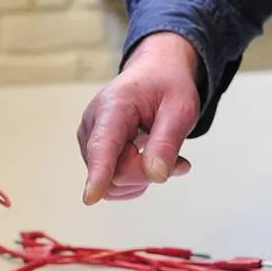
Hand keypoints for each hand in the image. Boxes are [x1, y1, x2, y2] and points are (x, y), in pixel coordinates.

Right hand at [78, 33, 200, 204]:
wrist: (155, 72)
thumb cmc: (166, 85)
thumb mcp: (181, 107)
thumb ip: (168, 141)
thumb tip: (156, 175)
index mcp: (114, 105)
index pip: (103, 145)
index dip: (99, 173)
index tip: (90, 197)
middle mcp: (93, 124)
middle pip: (114, 173)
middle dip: (147, 174)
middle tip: (178, 161)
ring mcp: (90, 140)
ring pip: (113, 183)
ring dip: (143, 177)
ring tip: (164, 154)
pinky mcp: (94, 152)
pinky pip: (113, 183)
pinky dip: (136, 179)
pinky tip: (151, 160)